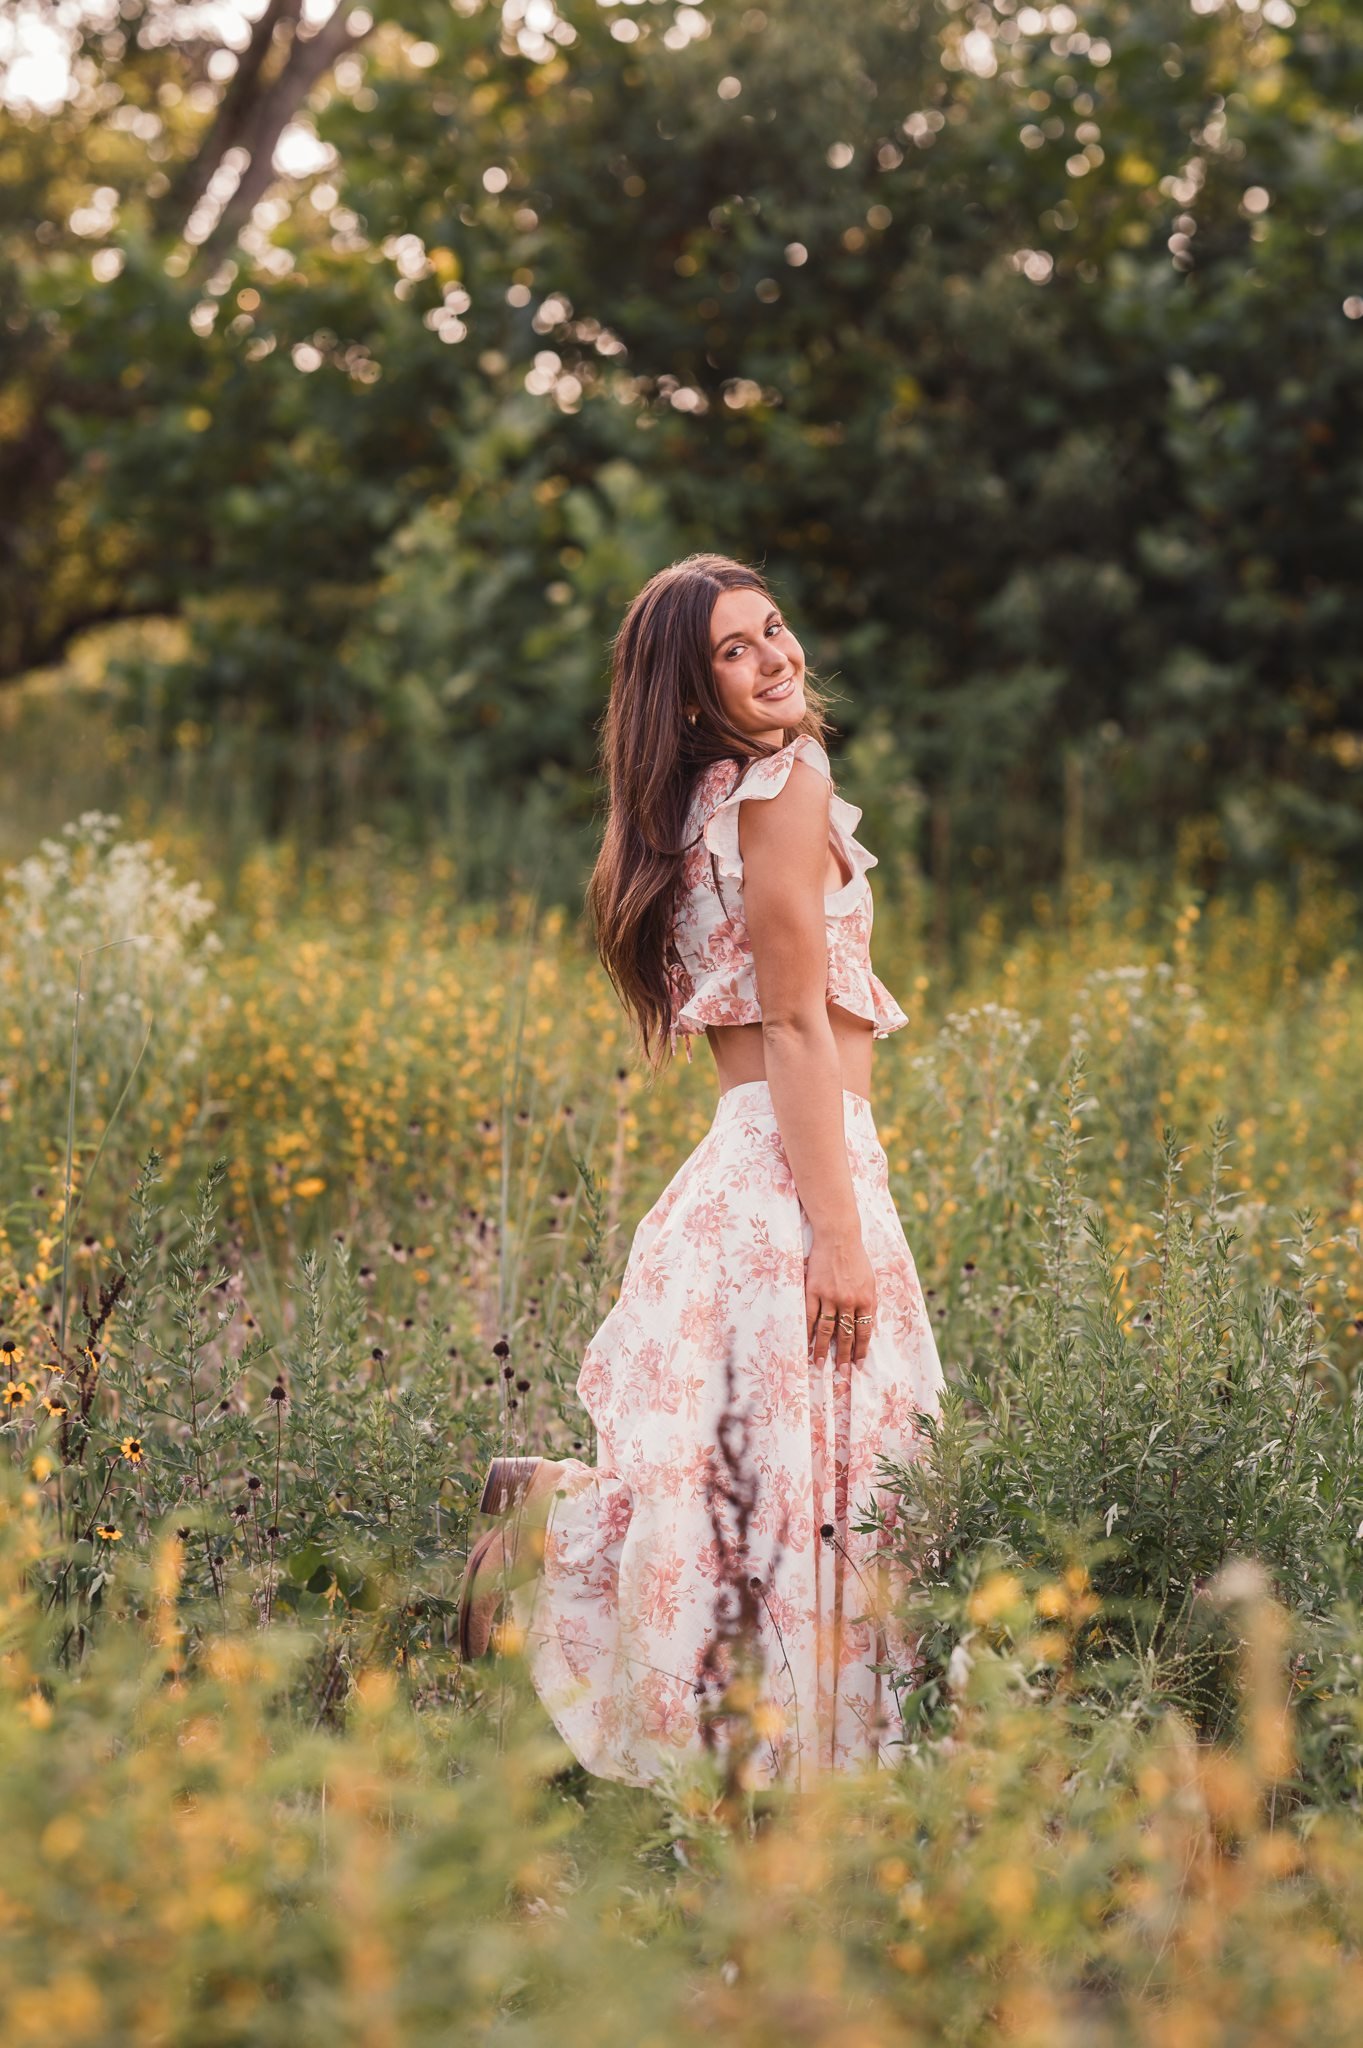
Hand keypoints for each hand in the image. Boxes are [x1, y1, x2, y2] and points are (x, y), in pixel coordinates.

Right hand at [806, 1230, 876, 1368]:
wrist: (839, 1237)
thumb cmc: (856, 1258)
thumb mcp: (870, 1281)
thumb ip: (868, 1303)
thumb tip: (866, 1325)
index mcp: (866, 1300)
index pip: (864, 1332)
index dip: (860, 1350)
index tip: (857, 1364)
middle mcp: (849, 1301)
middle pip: (846, 1335)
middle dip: (844, 1355)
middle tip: (841, 1372)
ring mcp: (830, 1296)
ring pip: (826, 1329)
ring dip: (823, 1349)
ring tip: (819, 1364)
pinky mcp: (813, 1290)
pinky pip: (810, 1316)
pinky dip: (808, 1332)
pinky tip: (806, 1343)